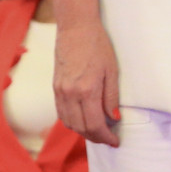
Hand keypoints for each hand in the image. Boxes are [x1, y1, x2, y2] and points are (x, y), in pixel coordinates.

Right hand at [54, 20, 120, 146]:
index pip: (94, 125)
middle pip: (80, 128)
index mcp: (87, 90)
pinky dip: (72, 122)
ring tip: (98, 132)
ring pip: (69, 123)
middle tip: (109, 139)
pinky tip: (83, 120)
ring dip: (83, 132)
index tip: (115, 141)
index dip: (105, 137)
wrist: (76, 29)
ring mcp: (59, 92)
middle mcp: (70, 94)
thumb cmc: (98, 45)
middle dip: (96, 137)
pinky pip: (61, 113)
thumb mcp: (112, 70)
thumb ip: (111, 97)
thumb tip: (114, 119)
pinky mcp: (55, 88)